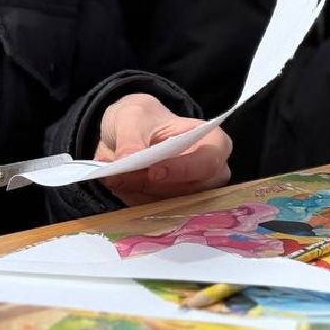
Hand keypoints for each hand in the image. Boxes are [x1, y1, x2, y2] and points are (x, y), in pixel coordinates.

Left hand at [96, 93, 231, 205]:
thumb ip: (130, 137)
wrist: (131, 132)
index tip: (154, 172)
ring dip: (139, 194)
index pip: (208, 163)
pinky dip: (134, 201)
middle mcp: (211, 174)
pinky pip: (154, 213)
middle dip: (152, 186)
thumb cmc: (143, 119)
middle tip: (119, 177)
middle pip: (188, 190)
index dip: (183, 170)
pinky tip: (120, 186)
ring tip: (115, 178)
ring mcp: (194, 195)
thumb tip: (127, 160)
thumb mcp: (132, 116)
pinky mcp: (173, 209)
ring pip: (169, 206)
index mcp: (214, 143)